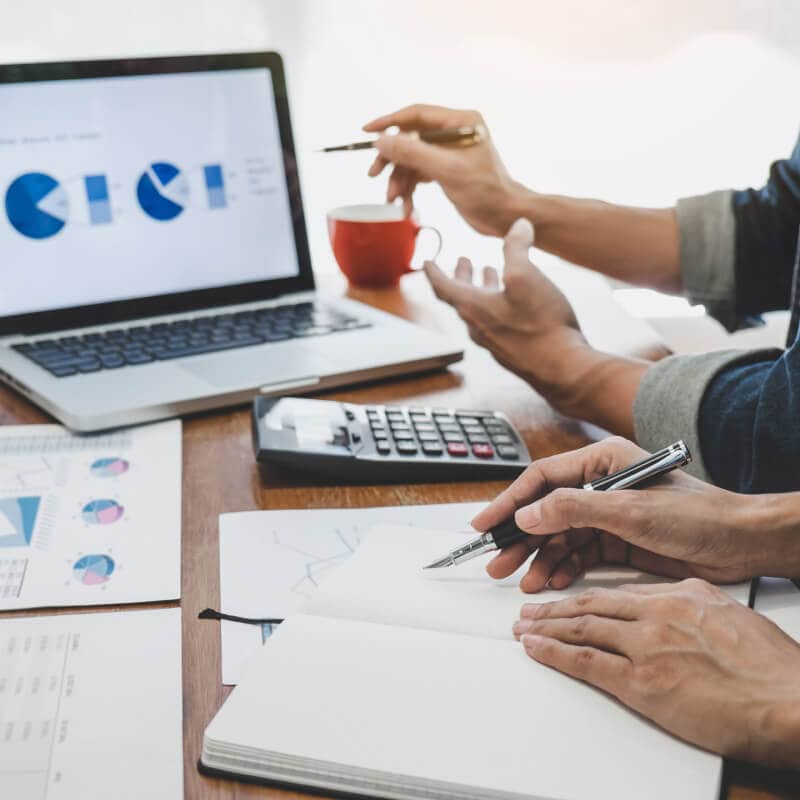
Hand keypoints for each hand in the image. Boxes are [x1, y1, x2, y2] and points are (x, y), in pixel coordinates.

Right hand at [363, 104, 527, 234]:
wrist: (505, 217)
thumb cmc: (487, 192)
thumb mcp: (448, 171)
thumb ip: (413, 154)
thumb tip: (382, 141)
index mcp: (460, 122)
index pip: (417, 114)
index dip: (390, 122)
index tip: (367, 132)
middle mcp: (454, 133)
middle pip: (410, 138)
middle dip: (392, 159)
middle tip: (375, 175)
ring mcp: (449, 152)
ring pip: (412, 159)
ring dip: (400, 180)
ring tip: (395, 200)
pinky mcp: (446, 170)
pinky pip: (419, 173)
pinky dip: (410, 188)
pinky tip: (406, 205)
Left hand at [425, 217, 603, 418]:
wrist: (563, 369)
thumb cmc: (540, 324)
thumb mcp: (526, 276)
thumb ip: (516, 248)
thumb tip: (518, 225)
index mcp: (472, 307)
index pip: (442, 286)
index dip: (433, 271)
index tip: (426, 261)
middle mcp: (478, 327)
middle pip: (461, 297)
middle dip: (461, 275)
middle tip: (462, 261)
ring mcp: (494, 342)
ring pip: (480, 310)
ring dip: (482, 288)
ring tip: (490, 272)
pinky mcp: (512, 350)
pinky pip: (496, 322)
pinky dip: (497, 304)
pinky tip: (514, 301)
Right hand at [473, 436, 763, 592]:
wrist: (739, 543)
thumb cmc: (696, 515)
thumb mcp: (628, 510)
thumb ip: (573, 509)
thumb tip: (528, 513)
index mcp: (600, 462)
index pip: (541, 480)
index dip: (509, 502)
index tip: (485, 524)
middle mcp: (599, 486)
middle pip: (545, 511)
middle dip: (520, 537)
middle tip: (496, 561)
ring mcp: (607, 515)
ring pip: (559, 536)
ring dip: (539, 558)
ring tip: (521, 579)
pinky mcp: (616, 541)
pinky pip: (578, 554)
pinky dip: (562, 568)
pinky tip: (551, 581)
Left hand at [513, 579, 799, 766]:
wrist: (790, 700)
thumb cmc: (771, 666)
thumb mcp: (729, 614)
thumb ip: (692, 606)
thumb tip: (673, 607)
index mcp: (679, 594)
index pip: (618, 591)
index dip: (586, 594)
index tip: (569, 598)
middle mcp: (657, 614)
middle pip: (592, 604)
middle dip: (556, 607)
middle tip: (530, 609)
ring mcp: (647, 646)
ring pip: (583, 628)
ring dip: (547, 627)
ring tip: (523, 627)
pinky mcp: (642, 682)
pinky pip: (586, 661)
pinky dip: (555, 653)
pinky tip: (536, 648)